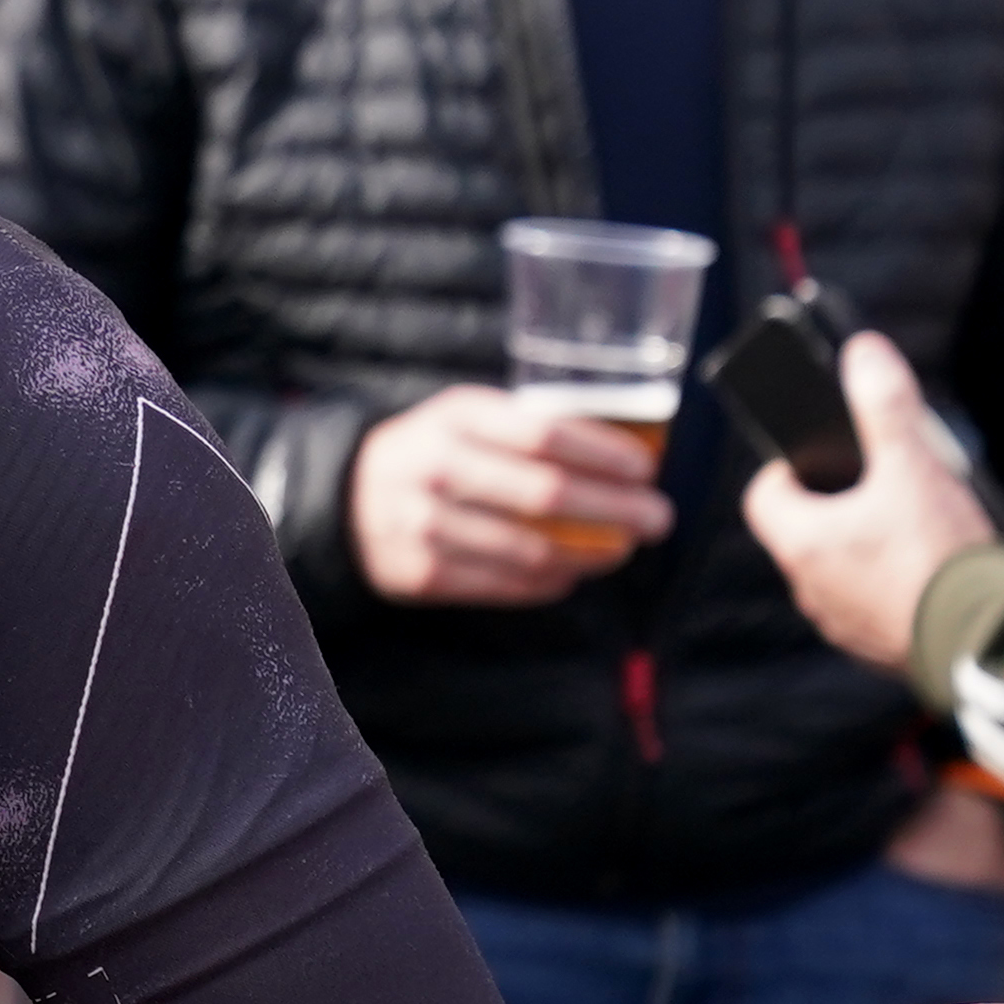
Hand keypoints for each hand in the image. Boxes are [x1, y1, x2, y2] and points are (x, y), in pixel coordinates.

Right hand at [349, 384, 668, 603]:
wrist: (346, 496)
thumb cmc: (434, 452)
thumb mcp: (468, 418)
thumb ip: (531, 428)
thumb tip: (628, 457)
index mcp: (455, 418)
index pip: (544, 435)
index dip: (604, 455)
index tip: (646, 470)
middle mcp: (435, 469)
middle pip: (546, 494)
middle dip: (616, 510)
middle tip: (657, 520)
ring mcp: (423, 526)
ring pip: (531, 549)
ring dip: (591, 554)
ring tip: (620, 549)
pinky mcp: (420, 574)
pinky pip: (505, 585)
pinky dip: (549, 582)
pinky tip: (570, 574)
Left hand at [742, 331, 991, 671]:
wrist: (982, 637)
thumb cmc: (937, 552)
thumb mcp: (912, 465)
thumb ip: (884, 405)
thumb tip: (862, 352)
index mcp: (800, 542)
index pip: (764, 496)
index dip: (788, 470)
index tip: (822, 456)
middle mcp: (806, 587)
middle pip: (802, 531)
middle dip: (833, 504)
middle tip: (877, 485)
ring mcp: (839, 622)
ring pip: (835, 571)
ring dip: (861, 547)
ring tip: (909, 525)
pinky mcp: (875, 648)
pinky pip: (867, 607)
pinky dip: (887, 586)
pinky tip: (928, 571)